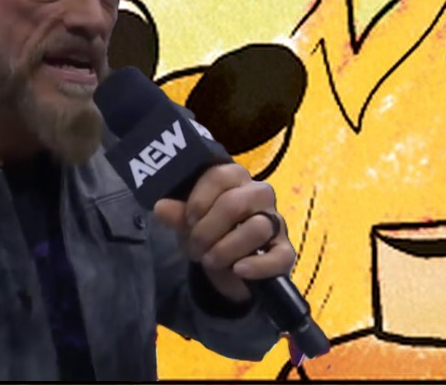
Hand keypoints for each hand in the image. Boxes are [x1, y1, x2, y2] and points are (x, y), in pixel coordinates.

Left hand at [153, 163, 295, 302]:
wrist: (228, 266)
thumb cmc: (208, 231)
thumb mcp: (189, 224)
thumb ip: (177, 215)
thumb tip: (160, 208)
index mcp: (235, 179)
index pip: (219, 176)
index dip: (199, 200)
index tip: (188, 220)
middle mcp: (259, 194)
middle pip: (236, 203)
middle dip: (208, 230)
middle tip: (195, 248)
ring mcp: (275, 222)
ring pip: (257, 227)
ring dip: (227, 248)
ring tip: (210, 261)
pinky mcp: (285, 251)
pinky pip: (280, 256)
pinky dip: (257, 266)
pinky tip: (238, 270)